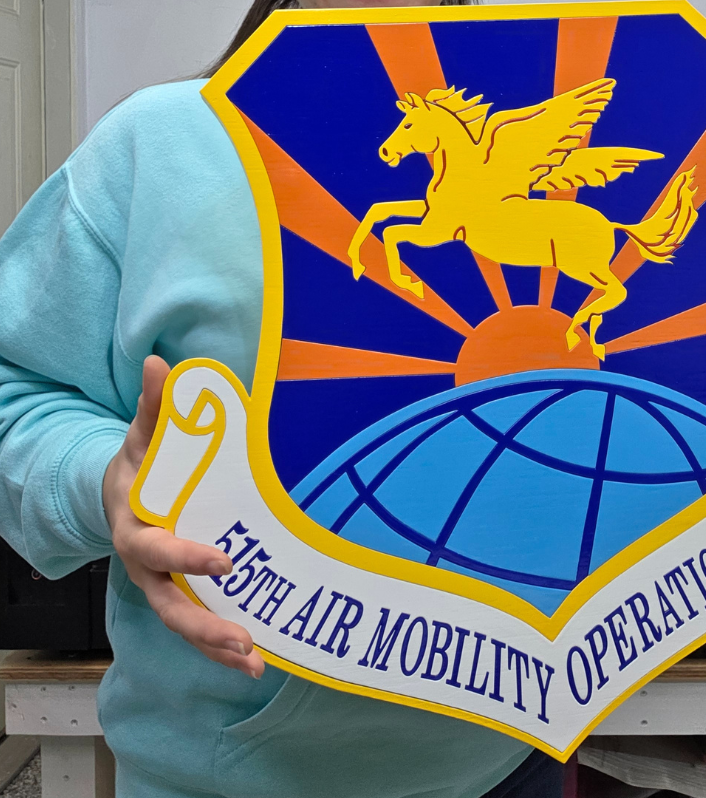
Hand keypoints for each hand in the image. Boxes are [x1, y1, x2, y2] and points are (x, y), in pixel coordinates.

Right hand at [103, 356, 264, 676]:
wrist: (124, 489)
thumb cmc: (141, 460)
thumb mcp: (144, 434)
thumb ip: (156, 407)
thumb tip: (162, 364)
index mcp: (135, 529)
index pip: (157, 550)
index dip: (187, 556)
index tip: (225, 561)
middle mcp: (146, 567)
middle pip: (169, 604)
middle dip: (203, 625)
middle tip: (241, 639)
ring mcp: (163, 586)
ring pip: (185, 624)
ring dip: (217, 646)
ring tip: (256, 664)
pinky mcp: (182, 593)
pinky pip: (199, 624)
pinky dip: (221, 646)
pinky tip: (258, 660)